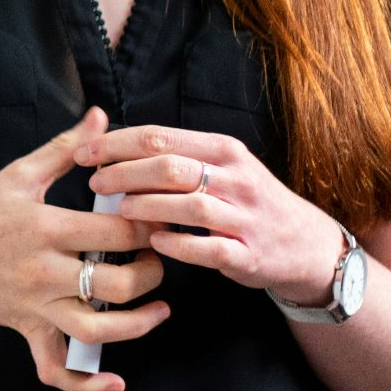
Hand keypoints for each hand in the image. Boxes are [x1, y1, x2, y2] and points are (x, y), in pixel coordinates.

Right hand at [0, 106, 167, 390]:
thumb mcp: (18, 173)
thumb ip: (65, 148)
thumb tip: (101, 117)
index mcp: (44, 227)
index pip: (116, 233)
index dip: (149, 226)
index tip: (162, 216)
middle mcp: (43, 272)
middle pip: (118, 284)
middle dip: (152, 271)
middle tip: (160, 256)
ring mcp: (35, 307)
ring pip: (99, 330)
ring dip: (139, 324)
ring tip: (159, 307)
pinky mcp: (27, 331)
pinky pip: (57, 370)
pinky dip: (87, 385)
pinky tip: (115, 383)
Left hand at [77, 125, 345, 305]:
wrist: (306, 244)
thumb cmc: (249, 201)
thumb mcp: (223, 166)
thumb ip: (177, 156)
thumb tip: (115, 147)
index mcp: (223, 150)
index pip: (160, 137)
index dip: (116, 144)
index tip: (84, 152)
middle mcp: (236, 178)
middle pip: (169, 167)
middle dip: (124, 172)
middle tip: (95, 183)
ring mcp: (244, 217)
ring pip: (188, 205)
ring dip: (147, 206)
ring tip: (119, 210)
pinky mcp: (248, 253)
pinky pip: (209, 248)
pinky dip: (179, 244)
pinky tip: (155, 241)